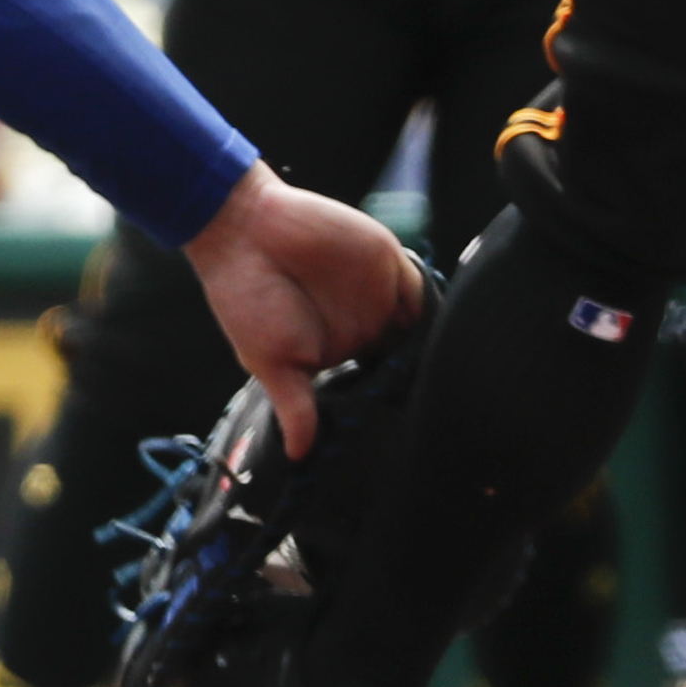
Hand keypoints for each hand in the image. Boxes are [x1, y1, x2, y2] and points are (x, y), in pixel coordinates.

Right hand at [185, 165, 425, 457]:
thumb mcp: (269, 361)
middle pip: (409, 357)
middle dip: (421, 377)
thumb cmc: (246, 298)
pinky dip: (431, 310)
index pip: (379, 383)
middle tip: (434, 406)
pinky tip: (436, 335)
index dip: (393, 402)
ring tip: (441, 377)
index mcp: (339, 351)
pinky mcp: (388, 261)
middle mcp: (365, 324)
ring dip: (431, 346)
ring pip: (422, 327)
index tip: (406, 430)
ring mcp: (379, 294)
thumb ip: (294, 406)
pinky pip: (421, 289)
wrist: (244, 229)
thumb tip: (298, 457)